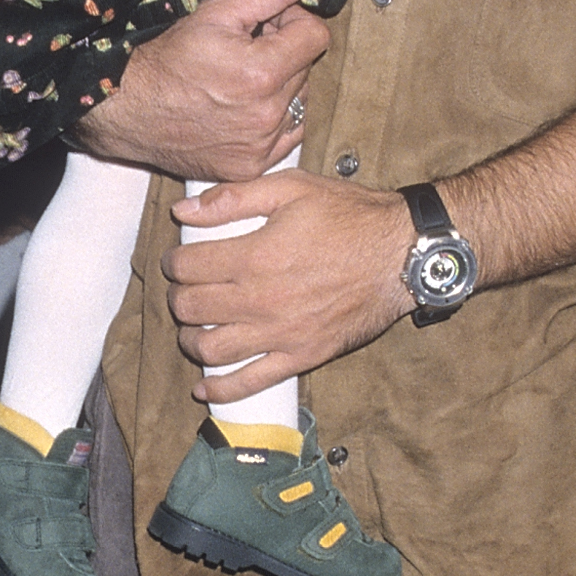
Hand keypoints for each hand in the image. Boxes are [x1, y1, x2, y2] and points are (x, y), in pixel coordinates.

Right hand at [73, 0, 327, 183]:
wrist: (129, 110)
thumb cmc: (168, 59)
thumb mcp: (217, 14)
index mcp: (263, 72)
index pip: (316, 36)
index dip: (294, 21)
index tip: (268, 23)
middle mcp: (267, 114)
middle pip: (306, 69)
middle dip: (283, 53)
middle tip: (244, 51)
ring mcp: (260, 145)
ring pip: (299, 103)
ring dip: (280, 88)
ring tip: (240, 82)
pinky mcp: (252, 166)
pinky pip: (287, 136)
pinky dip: (273, 121)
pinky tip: (241, 109)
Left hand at [163, 168, 410, 400]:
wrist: (402, 254)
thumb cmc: (352, 217)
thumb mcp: (293, 188)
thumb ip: (235, 197)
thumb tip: (185, 211)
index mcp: (255, 256)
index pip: (188, 266)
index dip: (174, 262)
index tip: (178, 260)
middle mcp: (261, 300)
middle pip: (192, 308)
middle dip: (178, 297)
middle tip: (183, 289)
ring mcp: (281, 334)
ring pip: (211, 349)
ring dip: (190, 340)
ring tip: (193, 327)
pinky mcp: (302, 356)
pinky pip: (250, 382)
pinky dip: (220, 388)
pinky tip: (205, 386)